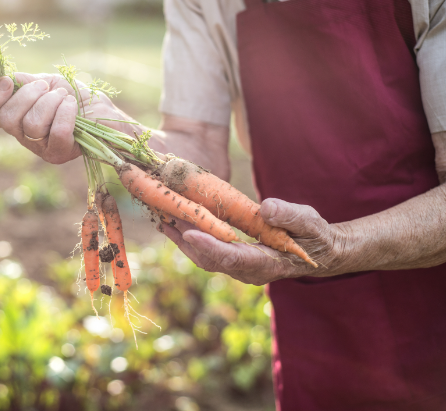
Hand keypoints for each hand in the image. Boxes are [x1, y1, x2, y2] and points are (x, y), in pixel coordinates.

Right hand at [0, 72, 125, 163]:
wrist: (104, 112)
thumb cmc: (75, 97)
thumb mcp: (48, 82)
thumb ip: (25, 81)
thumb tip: (7, 79)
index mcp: (17, 117)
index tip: (9, 81)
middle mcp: (24, 136)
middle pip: (8, 119)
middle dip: (27, 96)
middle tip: (47, 89)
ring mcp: (40, 148)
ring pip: (32, 125)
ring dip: (51, 103)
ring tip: (64, 98)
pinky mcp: (58, 155)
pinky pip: (56, 133)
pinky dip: (65, 114)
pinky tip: (71, 106)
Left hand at [160, 198, 348, 284]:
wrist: (317, 253)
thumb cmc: (315, 235)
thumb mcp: (309, 221)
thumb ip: (290, 216)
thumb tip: (266, 208)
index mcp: (267, 264)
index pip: (233, 257)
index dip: (210, 246)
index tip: (188, 231)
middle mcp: (248, 271)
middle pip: (210, 259)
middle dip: (185, 239)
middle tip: (164, 215)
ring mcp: (238, 268)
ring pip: (203, 257)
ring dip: (182, 239)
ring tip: (162, 215)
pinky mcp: (232, 261)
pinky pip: (206, 252)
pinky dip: (189, 238)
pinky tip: (176, 221)